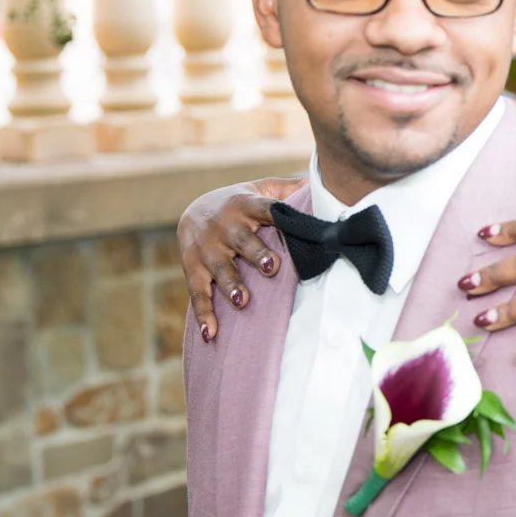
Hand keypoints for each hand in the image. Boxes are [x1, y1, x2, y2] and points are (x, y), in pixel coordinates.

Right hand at [179, 177, 301, 340]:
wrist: (193, 209)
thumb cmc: (240, 204)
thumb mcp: (262, 190)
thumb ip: (289, 189)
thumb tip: (323, 183)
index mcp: (245, 205)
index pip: (263, 208)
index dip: (275, 214)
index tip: (289, 223)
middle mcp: (224, 226)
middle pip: (241, 240)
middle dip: (255, 253)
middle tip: (271, 267)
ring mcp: (206, 249)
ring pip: (219, 268)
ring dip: (230, 284)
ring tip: (242, 301)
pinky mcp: (192, 268)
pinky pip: (197, 293)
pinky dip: (203, 314)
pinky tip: (210, 333)